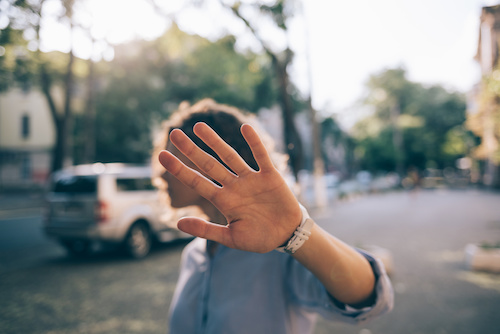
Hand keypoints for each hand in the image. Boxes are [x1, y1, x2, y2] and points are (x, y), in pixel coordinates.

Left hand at [158, 122, 301, 252]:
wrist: (286, 235)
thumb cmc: (259, 238)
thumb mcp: (231, 238)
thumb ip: (206, 231)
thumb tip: (177, 223)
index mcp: (223, 201)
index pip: (197, 182)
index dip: (179, 169)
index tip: (162, 156)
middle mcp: (233, 186)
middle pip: (208, 164)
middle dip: (191, 150)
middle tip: (174, 133)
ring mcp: (250, 179)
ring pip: (230, 156)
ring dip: (215, 141)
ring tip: (198, 127)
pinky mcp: (270, 176)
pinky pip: (261, 156)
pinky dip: (254, 143)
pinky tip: (245, 128)